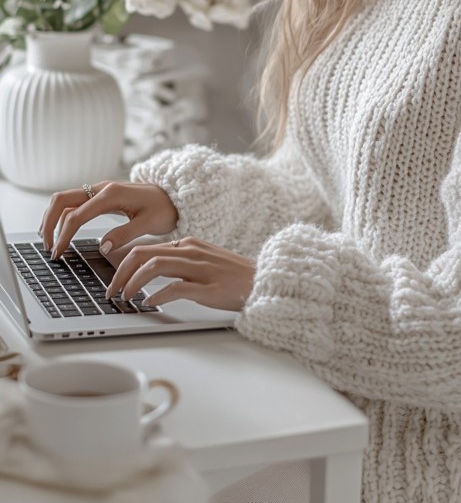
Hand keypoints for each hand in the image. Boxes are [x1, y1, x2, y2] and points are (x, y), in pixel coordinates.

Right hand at [40, 181, 178, 258]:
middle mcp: (102, 188)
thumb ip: (125, 234)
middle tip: (48, 247)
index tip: (58, 253)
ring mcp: (100, 190)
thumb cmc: (164, 209)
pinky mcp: (102, 195)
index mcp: (111, 194)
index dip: (64, 235)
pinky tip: (61, 230)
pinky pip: (75, 202)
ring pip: (65, 199)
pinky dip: (63, 214)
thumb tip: (102, 247)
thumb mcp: (149, 224)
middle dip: (49, 223)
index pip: (77, 215)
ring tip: (49, 240)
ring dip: (52, 217)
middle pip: (62, 200)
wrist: (174, 196)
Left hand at [106, 236, 255, 311]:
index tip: (114, 279)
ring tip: (125, 297)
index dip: (124, 264)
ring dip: (133, 283)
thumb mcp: (204, 260)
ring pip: (154, 266)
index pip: (146, 248)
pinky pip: (175, 288)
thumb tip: (151, 269)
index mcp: (189, 243)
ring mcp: (200, 268)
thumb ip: (180, 260)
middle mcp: (191, 251)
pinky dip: (157, 295)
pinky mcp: (208, 287)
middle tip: (111, 291)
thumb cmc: (233, 276)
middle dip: (121, 272)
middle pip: (144, 254)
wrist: (263, 282)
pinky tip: (149, 303)